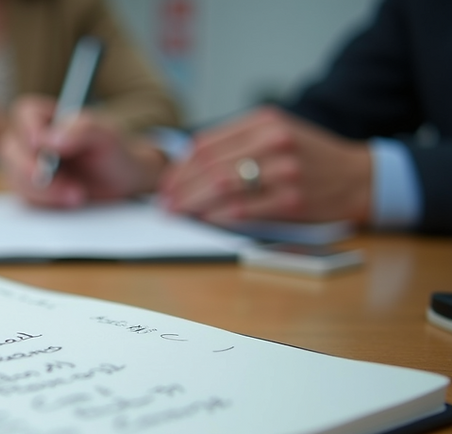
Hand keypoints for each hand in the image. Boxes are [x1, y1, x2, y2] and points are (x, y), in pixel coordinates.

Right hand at [0, 96, 165, 208]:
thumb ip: (81, 129)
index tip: (40, 144)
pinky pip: (25, 198)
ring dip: (43, 191)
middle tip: (62, 182)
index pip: (24, 114)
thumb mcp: (105, 135)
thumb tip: (49, 140)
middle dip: (33, 171)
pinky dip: (46, 203)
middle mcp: (32, 141)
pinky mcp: (32, 191)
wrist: (123, 182)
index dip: (28, 129)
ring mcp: (29, 167)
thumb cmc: (114, 152)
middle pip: (10, 150)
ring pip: (14, 178)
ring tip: (77, 194)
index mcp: (47, 117)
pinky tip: (69, 200)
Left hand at [161, 106, 372, 223]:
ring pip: (221, 186)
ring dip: (192, 203)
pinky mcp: (292, 199)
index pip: (206, 144)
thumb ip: (238, 142)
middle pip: (209, 166)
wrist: (360, 177)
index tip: (166, 184)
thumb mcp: (277, 133)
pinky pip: (244, 208)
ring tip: (178, 213)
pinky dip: (218, 216)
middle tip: (165, 204)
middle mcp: (273, 141)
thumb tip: (188, 164)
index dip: (180, 167)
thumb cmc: (311, 157)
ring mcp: (284, 170)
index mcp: (265, 121)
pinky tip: (205, 220)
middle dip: (180, 188)